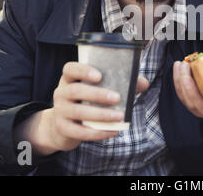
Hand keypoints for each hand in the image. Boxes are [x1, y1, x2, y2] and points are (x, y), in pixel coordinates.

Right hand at [14, 62, 148, 155]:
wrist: (63, 127)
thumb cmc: (86, 103)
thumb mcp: (97, 90)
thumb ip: (121, 84)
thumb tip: (142, 82)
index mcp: (70, 79)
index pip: (70, 69)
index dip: (83, 70)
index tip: (99, 75)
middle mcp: (61, 92)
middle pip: (76, 90)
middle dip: (97, 94)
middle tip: (117, 98)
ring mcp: (60, 111)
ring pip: (78, 112)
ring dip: (100, 114)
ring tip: (119, 116)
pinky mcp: (62, 128)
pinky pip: (79, 131)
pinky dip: (97, 132)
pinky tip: (113, 131)